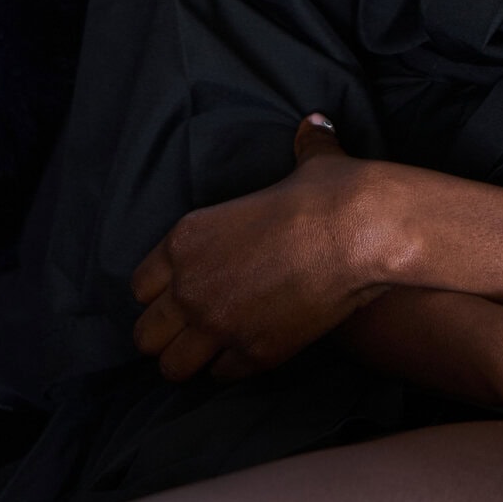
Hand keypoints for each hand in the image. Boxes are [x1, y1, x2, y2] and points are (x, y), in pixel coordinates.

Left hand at [131, 117, 393, 382]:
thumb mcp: (306, 163)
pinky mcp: (253, 354)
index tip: (184, 291)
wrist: (362, 232)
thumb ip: (302, 148)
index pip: (140, 286)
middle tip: (197, 326)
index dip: (162, 291)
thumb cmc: (330, 194)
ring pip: (172, 367)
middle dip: (168, 334)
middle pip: (145, 335)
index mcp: (187, 239)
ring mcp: (218, 325)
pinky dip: (233, 367)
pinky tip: (252, 349)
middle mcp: (191, 287)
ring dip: (193, 359)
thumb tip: (316, 124)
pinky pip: (221, 376)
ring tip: (215, 347)